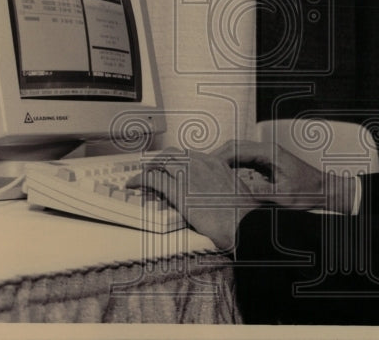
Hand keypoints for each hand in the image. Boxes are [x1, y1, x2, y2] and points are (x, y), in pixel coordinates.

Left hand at [126, 149, 257, 249]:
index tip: (170, 168)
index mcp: (217, 163)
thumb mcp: (235, 193)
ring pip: (160, 162)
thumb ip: (222, 187)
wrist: (245, 225)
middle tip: (152, 171)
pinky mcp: (178, 190)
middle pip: (172, 154)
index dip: (175, 161)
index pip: (189, 155)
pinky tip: (133, 184)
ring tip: (141, 177)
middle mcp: (202, 164)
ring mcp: (189, 175)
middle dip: (159, 161)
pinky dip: (139, 179)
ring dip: (149, 168)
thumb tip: (216, 194)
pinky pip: (152, 179)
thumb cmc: (244, 215)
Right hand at [213, 140, 358, 213]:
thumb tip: (239, 190)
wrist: (325, 190)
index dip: (218, 157)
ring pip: (238, 153)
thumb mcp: (284, 197)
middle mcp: (266, 150)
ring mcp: (267, 155)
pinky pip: (245, 161)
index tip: (203, 166)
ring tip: (206, 174)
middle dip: (216, 157)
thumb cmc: (308, 193)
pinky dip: (232, 167)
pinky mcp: (268, 162)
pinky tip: (223, 178)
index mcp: (269, 153)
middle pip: (234, 147)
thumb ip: (263, 192)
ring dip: (223, 161)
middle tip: (199, 169)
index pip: (236, 149)